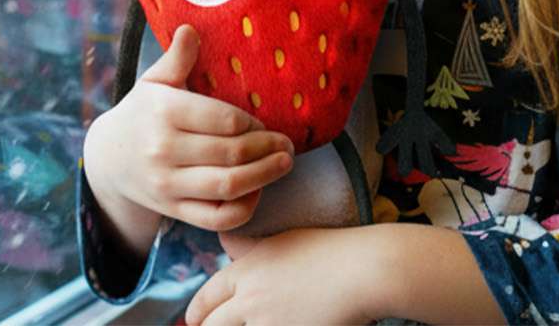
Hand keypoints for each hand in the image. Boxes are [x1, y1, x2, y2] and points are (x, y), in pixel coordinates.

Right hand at [82, 25, 294, 239]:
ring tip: (283, 164)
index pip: (225, 120)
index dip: (253, 123)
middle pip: (232, 152)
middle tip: (286, 145)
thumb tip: (191, 29)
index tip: (264, 122)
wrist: (109, 159)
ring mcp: (167, 183)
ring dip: (265, 176)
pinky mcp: (173, 209)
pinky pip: (218, 217)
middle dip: (268, 149)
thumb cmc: (142, 114)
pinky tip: (256, 190)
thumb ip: (176, 58)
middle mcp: (162, 149)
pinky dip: (244, 207)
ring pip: (228, 186)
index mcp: (162, 112)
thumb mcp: (153, 82)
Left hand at [186, 228, 379, 325]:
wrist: (365, 270)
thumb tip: (225, 244)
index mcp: (245, 271)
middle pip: (214, 324)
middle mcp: (249, 298)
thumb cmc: (331, 251)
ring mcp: (267, 322)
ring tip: (256, 323)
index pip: (207, 297)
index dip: (197, 312)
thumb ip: (249, 250)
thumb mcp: (281, 242)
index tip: (194, 320)